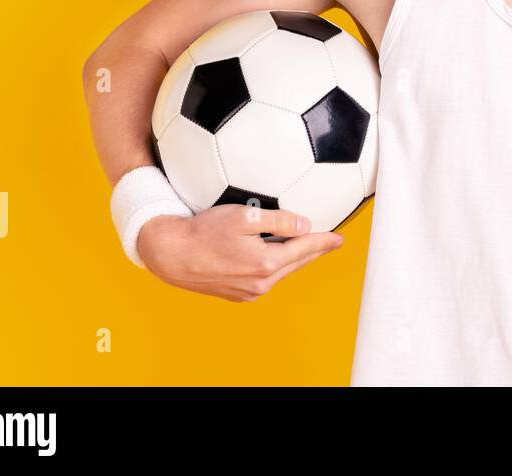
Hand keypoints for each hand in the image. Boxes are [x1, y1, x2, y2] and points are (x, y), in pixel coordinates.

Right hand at [136, 205, 344, 301]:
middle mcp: (260, 283)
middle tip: (332, 243)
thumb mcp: (243, 217)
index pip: (304, 249)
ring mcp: (248, 292)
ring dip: (296, 260)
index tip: (340, 238)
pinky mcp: (236, 295)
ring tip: (309, 249)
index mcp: (265, 263)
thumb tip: (305, 226)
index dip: (324, 241)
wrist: (170, 254)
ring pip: (281, 273)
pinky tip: (278, 259)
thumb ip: (277, 221)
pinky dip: (277, 268)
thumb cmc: (203, 230)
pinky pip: (265, 279)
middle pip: (296, 263)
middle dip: (315, 251)